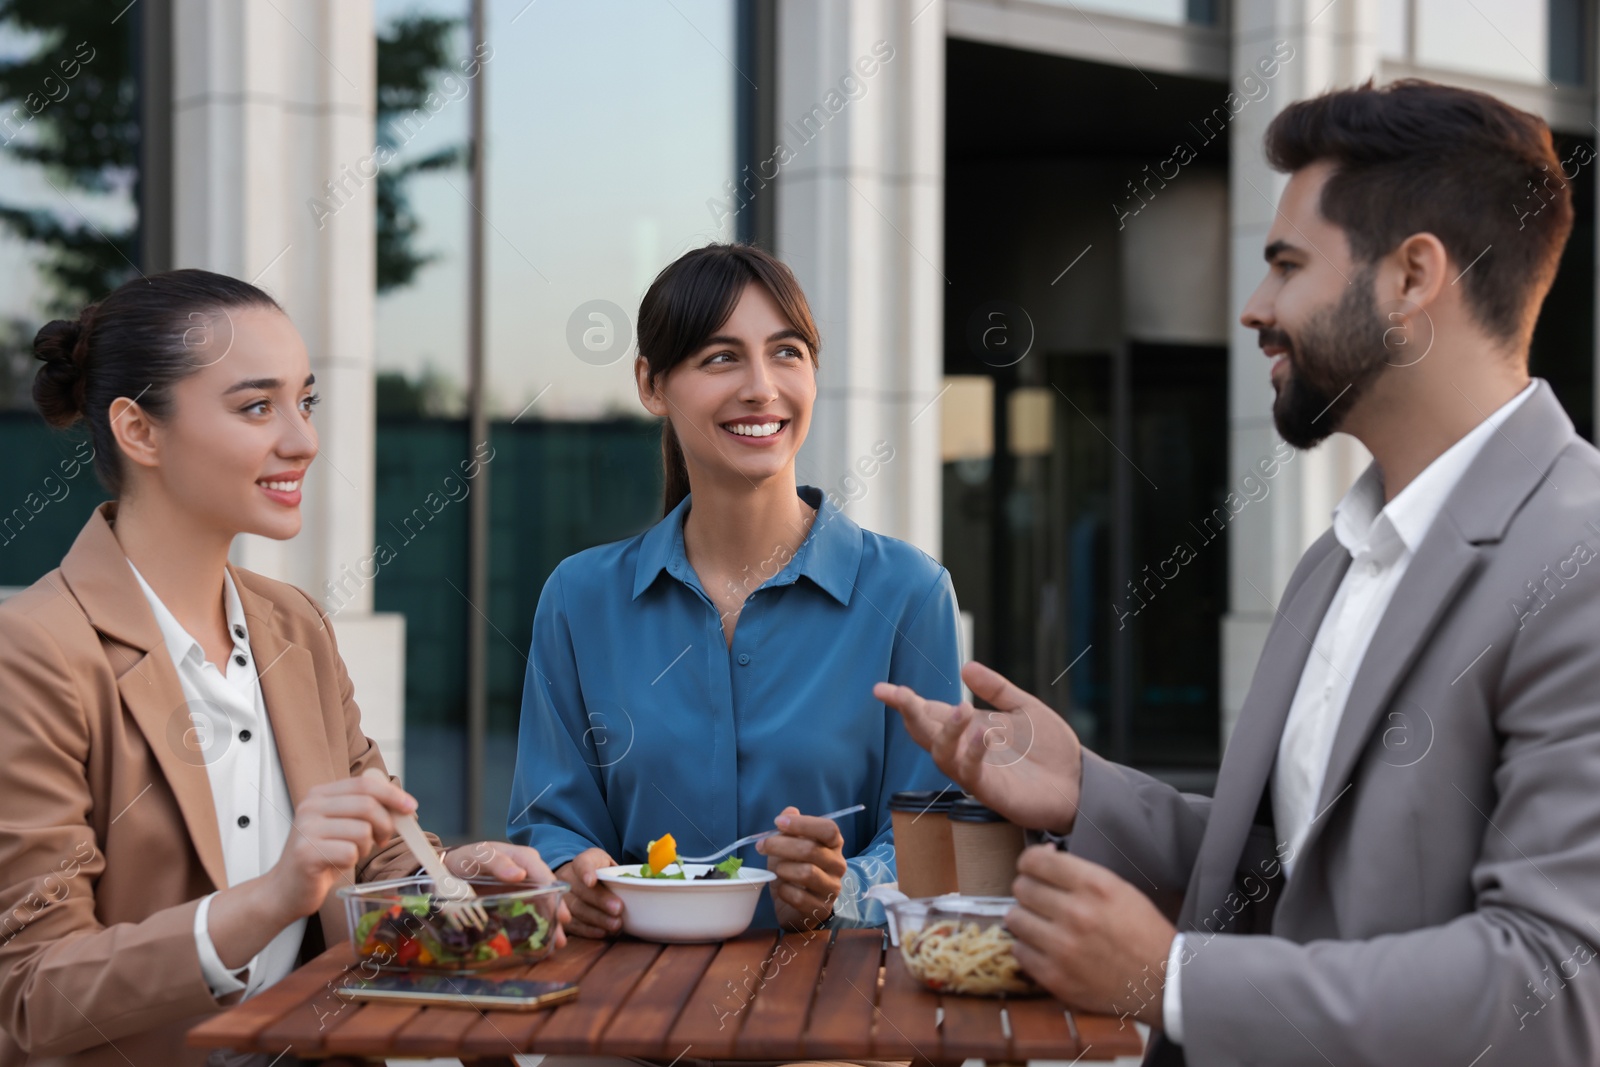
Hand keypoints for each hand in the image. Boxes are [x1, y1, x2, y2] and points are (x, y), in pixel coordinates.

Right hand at [264, 773, 416, 920]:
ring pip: (362, 830)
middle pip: (367, 804)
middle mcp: (311, 806)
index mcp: (320, 794)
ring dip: (366, 846)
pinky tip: (339, 863)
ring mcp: (306, 829)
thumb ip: (365, 809)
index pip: (365, 783)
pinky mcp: (306, 853)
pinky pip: (350, 852)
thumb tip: (403, 805)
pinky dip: (352, 861)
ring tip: (352, 853)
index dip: (392, 794)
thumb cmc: (320, 856)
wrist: (286, 889)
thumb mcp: (341, 825)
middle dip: (385, 824)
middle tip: (382, 839)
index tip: (410, 807)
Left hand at [444, 841, 569, 948]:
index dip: (551, 891)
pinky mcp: (516, 902)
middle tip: (561, 932)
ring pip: (542, 905)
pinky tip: (542, 943)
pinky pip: (530, 914)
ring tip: (557, 943)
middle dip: (556, 911)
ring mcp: (523, 889)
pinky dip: (536, 927)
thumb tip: (519, 874)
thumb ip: (497, 862)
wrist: (451, 870)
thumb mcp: (478, 856)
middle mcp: (527, 873)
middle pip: (547, 891)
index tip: (559, 910)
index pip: (541, 873)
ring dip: (550, 923)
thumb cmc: (466, 859)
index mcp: (521, 857)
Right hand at [553, 848, 621, 938]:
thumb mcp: (609, 864)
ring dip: (596, 918)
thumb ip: (621, 871)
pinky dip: (588, 930)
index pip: (582, 863)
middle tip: (618, 909)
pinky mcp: (560, 915)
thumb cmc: (600, 873)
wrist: (578, 880)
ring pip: (575, 908)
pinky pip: (572, 924)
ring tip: (615, 925)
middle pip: (580, 890)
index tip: (591, 881)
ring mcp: (561, 897)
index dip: (586, 871)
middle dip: (599, 901)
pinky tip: (602, 932)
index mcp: (582, 861)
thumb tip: (647, 879)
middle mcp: (568, 877)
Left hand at [756, 806, 846, 931]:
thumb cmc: (793, 869)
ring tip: (776, 870)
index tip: (778, 822)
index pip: (828, 829)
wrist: (795, 905)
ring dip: (783, 869)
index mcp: (833, 845)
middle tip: (762, 846)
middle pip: (811, 849)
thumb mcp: (789, 845)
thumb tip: (789, 811)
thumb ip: (790, 828)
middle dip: (781, 845)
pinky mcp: (821, 909)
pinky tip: (782, 888)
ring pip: (807, 873)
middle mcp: (838, 865)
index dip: (802, 823)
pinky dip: (784, 890)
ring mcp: (832, 888)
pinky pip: (799, 897)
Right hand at [874, 660, 1082, 832]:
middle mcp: (964, 750)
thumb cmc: (1050, 749)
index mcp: (968, 729)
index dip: (905, 701)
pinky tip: (986, 734)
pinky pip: (971, 773)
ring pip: (942, 755)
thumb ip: (996, 688)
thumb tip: (965, 666)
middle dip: (909, 713)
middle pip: (925, 733)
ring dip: (946, 732)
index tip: (882, 689)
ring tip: (962, 709)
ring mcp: (975, 771)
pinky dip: (974, 752)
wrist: (1079, 782)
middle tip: (899, 695)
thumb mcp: (1024, 708)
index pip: (929, 713)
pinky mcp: (991, 790)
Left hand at [1007, 845, 1176, 1025]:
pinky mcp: (1056, 977)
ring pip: (1014, 918)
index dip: (1030, 863)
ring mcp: (1063, 947)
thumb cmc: (1141, 931)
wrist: (1162, 981)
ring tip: (1042, 924)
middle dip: (1029, 890)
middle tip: (1041, 900)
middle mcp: (1076, 913)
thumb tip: (1042, 855)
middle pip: (1021, 887)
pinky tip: (1045, 947)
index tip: (1032, 870)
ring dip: (1025, 919)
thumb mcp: (1117, 887)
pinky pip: (1018, 951)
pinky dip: (1028, 948)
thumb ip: (1078, 871)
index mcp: (1094, 885)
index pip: (1034, 860)